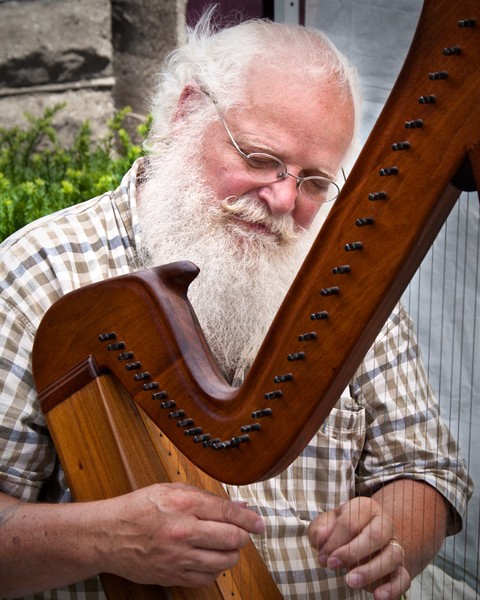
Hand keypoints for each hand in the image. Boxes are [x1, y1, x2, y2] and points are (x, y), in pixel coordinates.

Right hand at [95, 482, 264, 587]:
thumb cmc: (139, 508)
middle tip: (243, 534)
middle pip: (231, 538)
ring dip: (232, 554)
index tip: (260, 523)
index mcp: (183, 503)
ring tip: (228, 546)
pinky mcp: (173, 575)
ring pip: (224, 561)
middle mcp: (183, 530)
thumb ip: (205, 497)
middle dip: (243, 536)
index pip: (228, 512)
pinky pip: (207, 578)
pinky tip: (210, 559)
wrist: (109, 535)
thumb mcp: (171, 490)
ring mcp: (178, 556)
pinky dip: (215, 569)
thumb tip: (237, 505)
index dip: (249, 518)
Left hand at [308, 497, 409, 599]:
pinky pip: (403, 578)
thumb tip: (321, 536)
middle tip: (333, 565)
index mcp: (365, 508)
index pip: (351, 522)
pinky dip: (393, 589)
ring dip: (370, 571)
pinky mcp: (401, 568)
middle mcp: (384, 524)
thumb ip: (319, 528)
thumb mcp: (327, 524)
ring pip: (392, 556)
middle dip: (352, 552)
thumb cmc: (341, 530)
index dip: (334, 541)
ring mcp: (395, 546)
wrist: (365, 536)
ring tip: (350, 581)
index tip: (323, 558)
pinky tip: (378, 597)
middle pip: (376, 535)